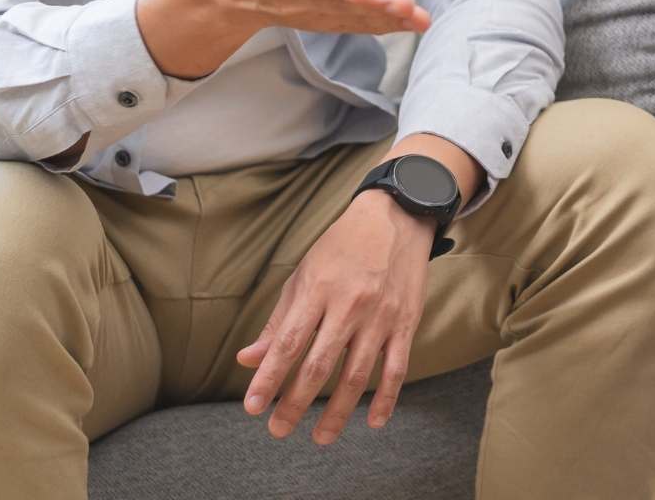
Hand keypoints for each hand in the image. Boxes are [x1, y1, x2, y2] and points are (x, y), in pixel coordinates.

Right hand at [212, 0, 431, 39]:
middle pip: (335, 4)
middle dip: (371, 6)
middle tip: (405, 6)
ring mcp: (310, 13)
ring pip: (351, 19)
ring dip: (386, 20)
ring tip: (420, 18)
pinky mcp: (325, 19)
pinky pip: (357, 25)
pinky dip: (386, 27)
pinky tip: (414, 24)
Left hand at [234, 193, 433, 444]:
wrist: (394, 217)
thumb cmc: (341, 246)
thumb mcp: (304, 274)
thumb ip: (279, 321)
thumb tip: (248, 359)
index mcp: (317, 288)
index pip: (288, 343)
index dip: (268, 378)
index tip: (252, 407)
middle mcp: (348, 304)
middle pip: (318, 366)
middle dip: (295, 403)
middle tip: (278, 431)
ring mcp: (380, 316)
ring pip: (356, 376)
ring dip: (336, 413)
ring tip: (320, 438)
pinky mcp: (406, 323)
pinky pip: (396, 370)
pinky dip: (385, 400)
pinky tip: (372, 422)